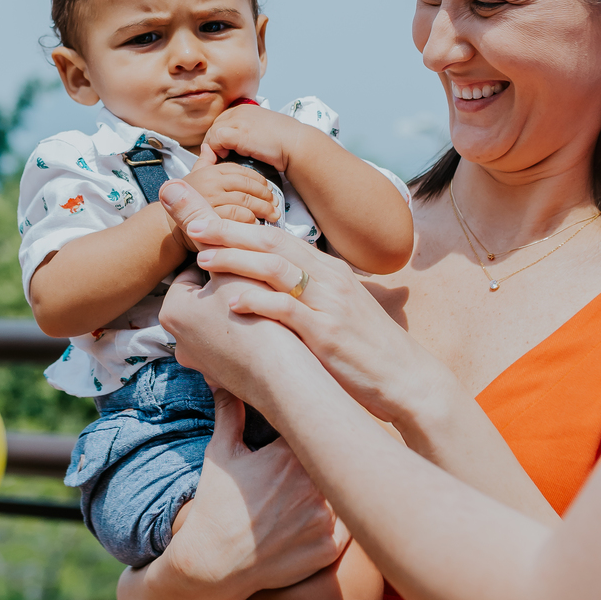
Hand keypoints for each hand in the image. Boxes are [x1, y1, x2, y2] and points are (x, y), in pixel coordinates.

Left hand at [160, 182, 442, 426]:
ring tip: (203, 259)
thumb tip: (274, 289)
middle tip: (193, 225)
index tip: (206, 221)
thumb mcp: (340, 309)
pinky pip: (288, 309)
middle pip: (271, 243)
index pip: (278, 237)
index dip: (239, 227)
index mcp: (328, 270)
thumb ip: (310, 294)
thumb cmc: (367, 349)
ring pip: (276, 269)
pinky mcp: (328, 333)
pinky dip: (257, 302)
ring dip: (236, 261)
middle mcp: (329, 278)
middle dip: (229, 231)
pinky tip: (231, 302)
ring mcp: (329, 303)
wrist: (407, 378)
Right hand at [172, 145, 277, 242]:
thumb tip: (210, 146)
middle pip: (248, 186)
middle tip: (275, 203)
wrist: (168, 223)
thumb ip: (205, 162)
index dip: (259, 180)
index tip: (268, 188)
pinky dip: (251, 220)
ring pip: (246, 201)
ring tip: (272, 214)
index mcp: (211, 171)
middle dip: (266, 195)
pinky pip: (239, 216)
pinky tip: (257, 223)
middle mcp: (211, 183)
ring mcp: (211, 200)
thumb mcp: (193, 177)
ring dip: (263, 208)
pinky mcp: (212, 217)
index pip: (242, 171)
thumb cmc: (185, 201)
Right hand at [175, 386, 348, 598]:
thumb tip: (223, 380)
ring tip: (341, 485)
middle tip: (334, 458)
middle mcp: (312, 484)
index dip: (320, 431)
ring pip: (347, 492)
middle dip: (335, 459)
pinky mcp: (330, 547)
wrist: (213, 563)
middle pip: (338, 460)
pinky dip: (343, 520)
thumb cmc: (215, 505)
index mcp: (289, 455)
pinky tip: (330, 518)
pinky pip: (351, 526)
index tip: (317, 433)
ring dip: (342, 488)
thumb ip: (230, 413)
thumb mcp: (221, 454)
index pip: (320, 430)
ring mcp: (324, 518)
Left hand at [202, 104, 300, 174]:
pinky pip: (215, 140)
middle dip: (214, 142)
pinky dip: (217, 150)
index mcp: (244, 108)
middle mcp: (239, 111)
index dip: (218, 136)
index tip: (222, 149)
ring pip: (211, 133)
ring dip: (214, 148)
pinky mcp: (238, 133)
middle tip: (219, 156)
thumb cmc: (284, 141)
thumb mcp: (262, 129)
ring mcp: (238, 121)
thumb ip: (247, 130)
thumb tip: (236, 142)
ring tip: (224, 158)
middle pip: (214, 126)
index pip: (221, 120)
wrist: (296, 144)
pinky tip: (227, 157)